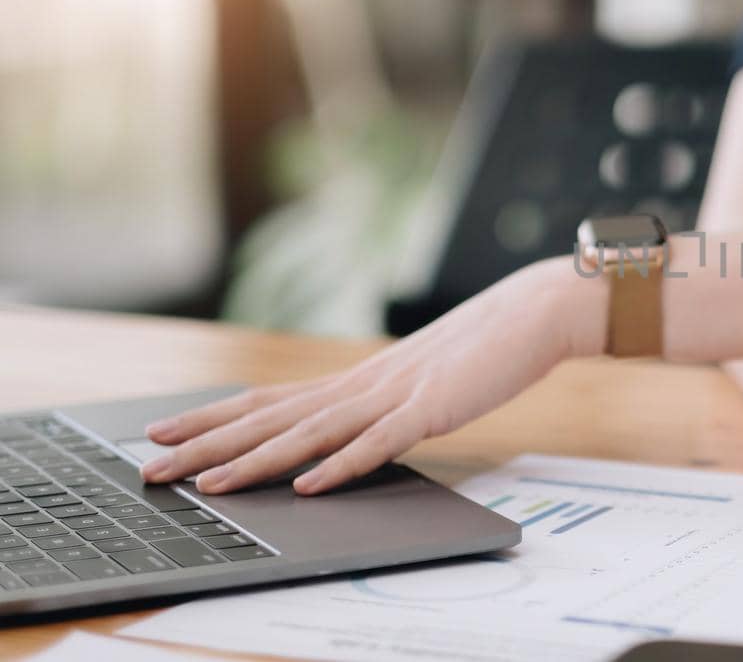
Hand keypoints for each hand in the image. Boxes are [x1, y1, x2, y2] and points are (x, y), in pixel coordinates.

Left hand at [140, 259, 600, 494]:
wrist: (536, 311)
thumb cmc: (489, 344)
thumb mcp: (428, 377)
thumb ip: (391, 402)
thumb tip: (360, 429)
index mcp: (361, 378)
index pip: (272, 399)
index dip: (214, 417)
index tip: (164, 432)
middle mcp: (365, 384)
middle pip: (273, 417)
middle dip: (208, 445)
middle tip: (151, 466)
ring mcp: (396, 395)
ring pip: (312, 433)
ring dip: (256, 461)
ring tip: (208, 486)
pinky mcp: (433, 408)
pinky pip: (380, 444)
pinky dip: (342, 466)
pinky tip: (309, 484)